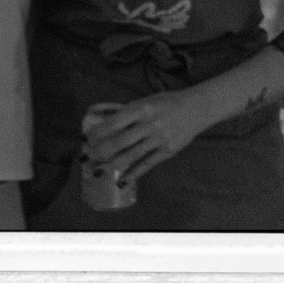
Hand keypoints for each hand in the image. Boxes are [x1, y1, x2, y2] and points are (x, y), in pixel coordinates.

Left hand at [81, 90, 201, 186]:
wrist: (196, 108)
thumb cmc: (167, 103)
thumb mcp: (146, 100)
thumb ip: (127, 111)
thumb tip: (103, 121)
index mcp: (141, 109)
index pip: (115, 122)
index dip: (99, 132)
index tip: (86, 139)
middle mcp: (149, 124)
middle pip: (121, 141)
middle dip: (101, 151)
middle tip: (88, 157)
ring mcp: (159, 139)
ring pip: (132, 155)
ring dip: (113, 165)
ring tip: (98, 171)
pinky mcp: (167, 151)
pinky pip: (147, 164)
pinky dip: (134, 174)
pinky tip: (122, 181)